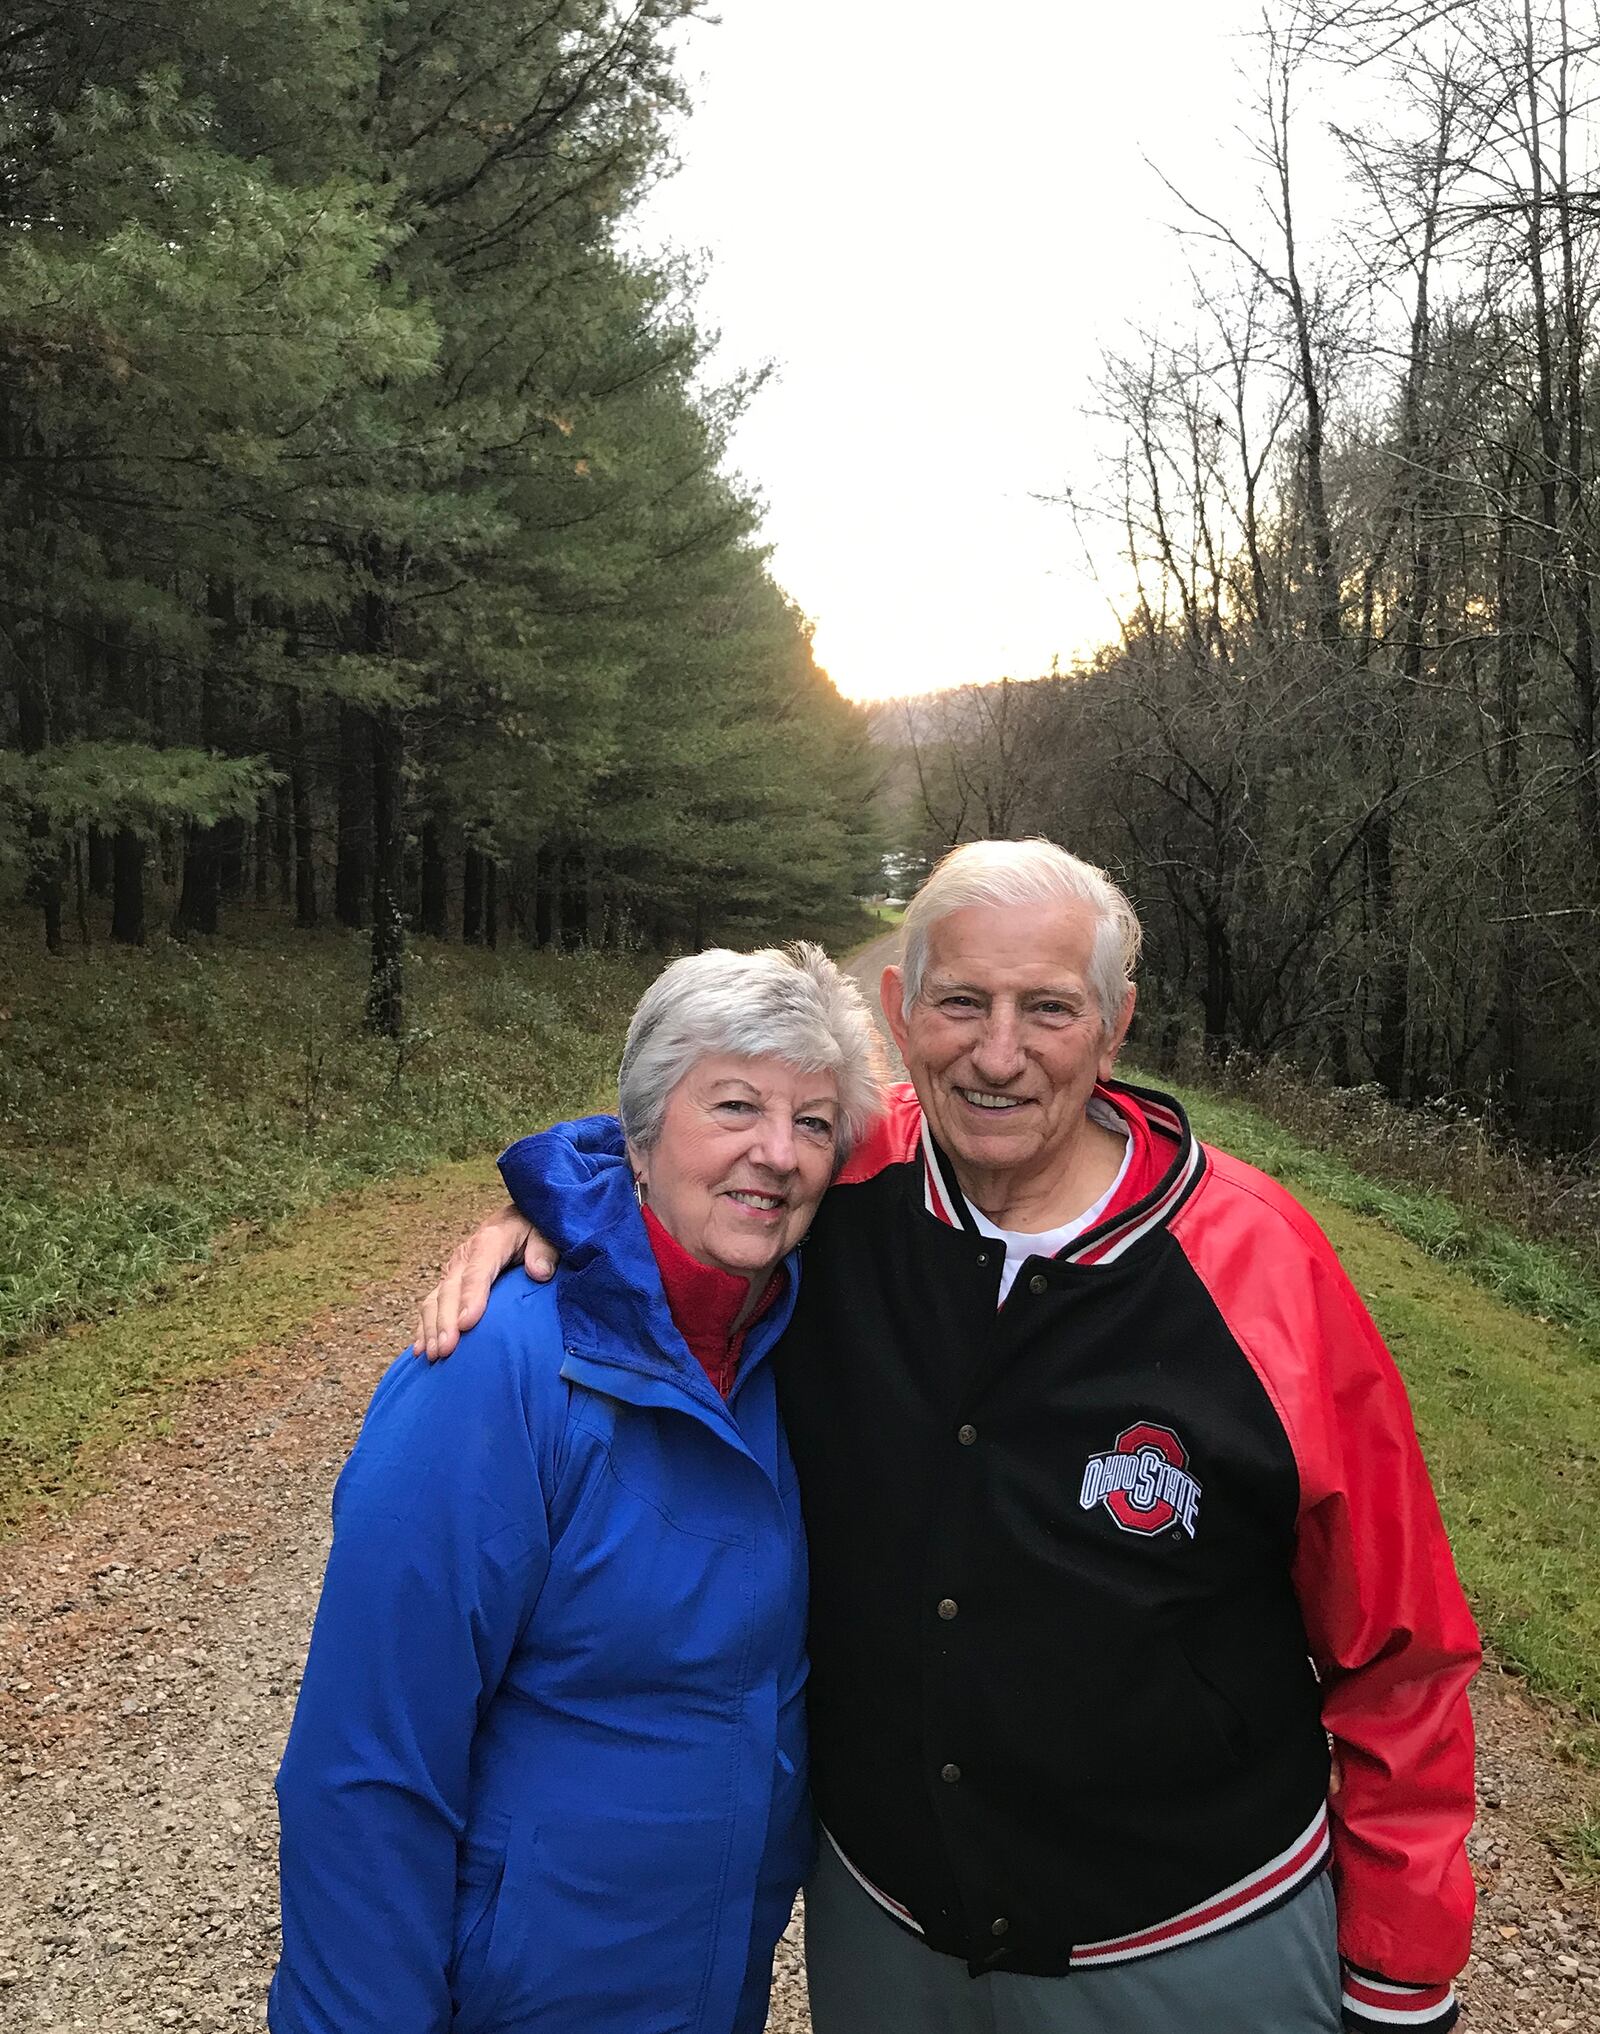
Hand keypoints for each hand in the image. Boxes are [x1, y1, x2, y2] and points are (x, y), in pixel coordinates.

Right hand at [414, 1201, 555, 1360]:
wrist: (519, 1217)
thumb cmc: (534, 1228)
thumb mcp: (545, 1231)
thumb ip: (543, 1250)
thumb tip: (539, 1272)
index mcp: (490, 1241)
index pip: (477, 1272)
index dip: (471, 1298)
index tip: (467, 1324)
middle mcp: (466, 1255)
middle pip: (450, 1291)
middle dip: (445, 1322)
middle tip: (445, 1350)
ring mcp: (454, 1270)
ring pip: (435, 1300)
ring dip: (431, 1328)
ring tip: (432, 1355)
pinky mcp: (450, 1282)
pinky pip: (431, 1305)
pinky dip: (424, 1327)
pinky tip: (421, 1350)